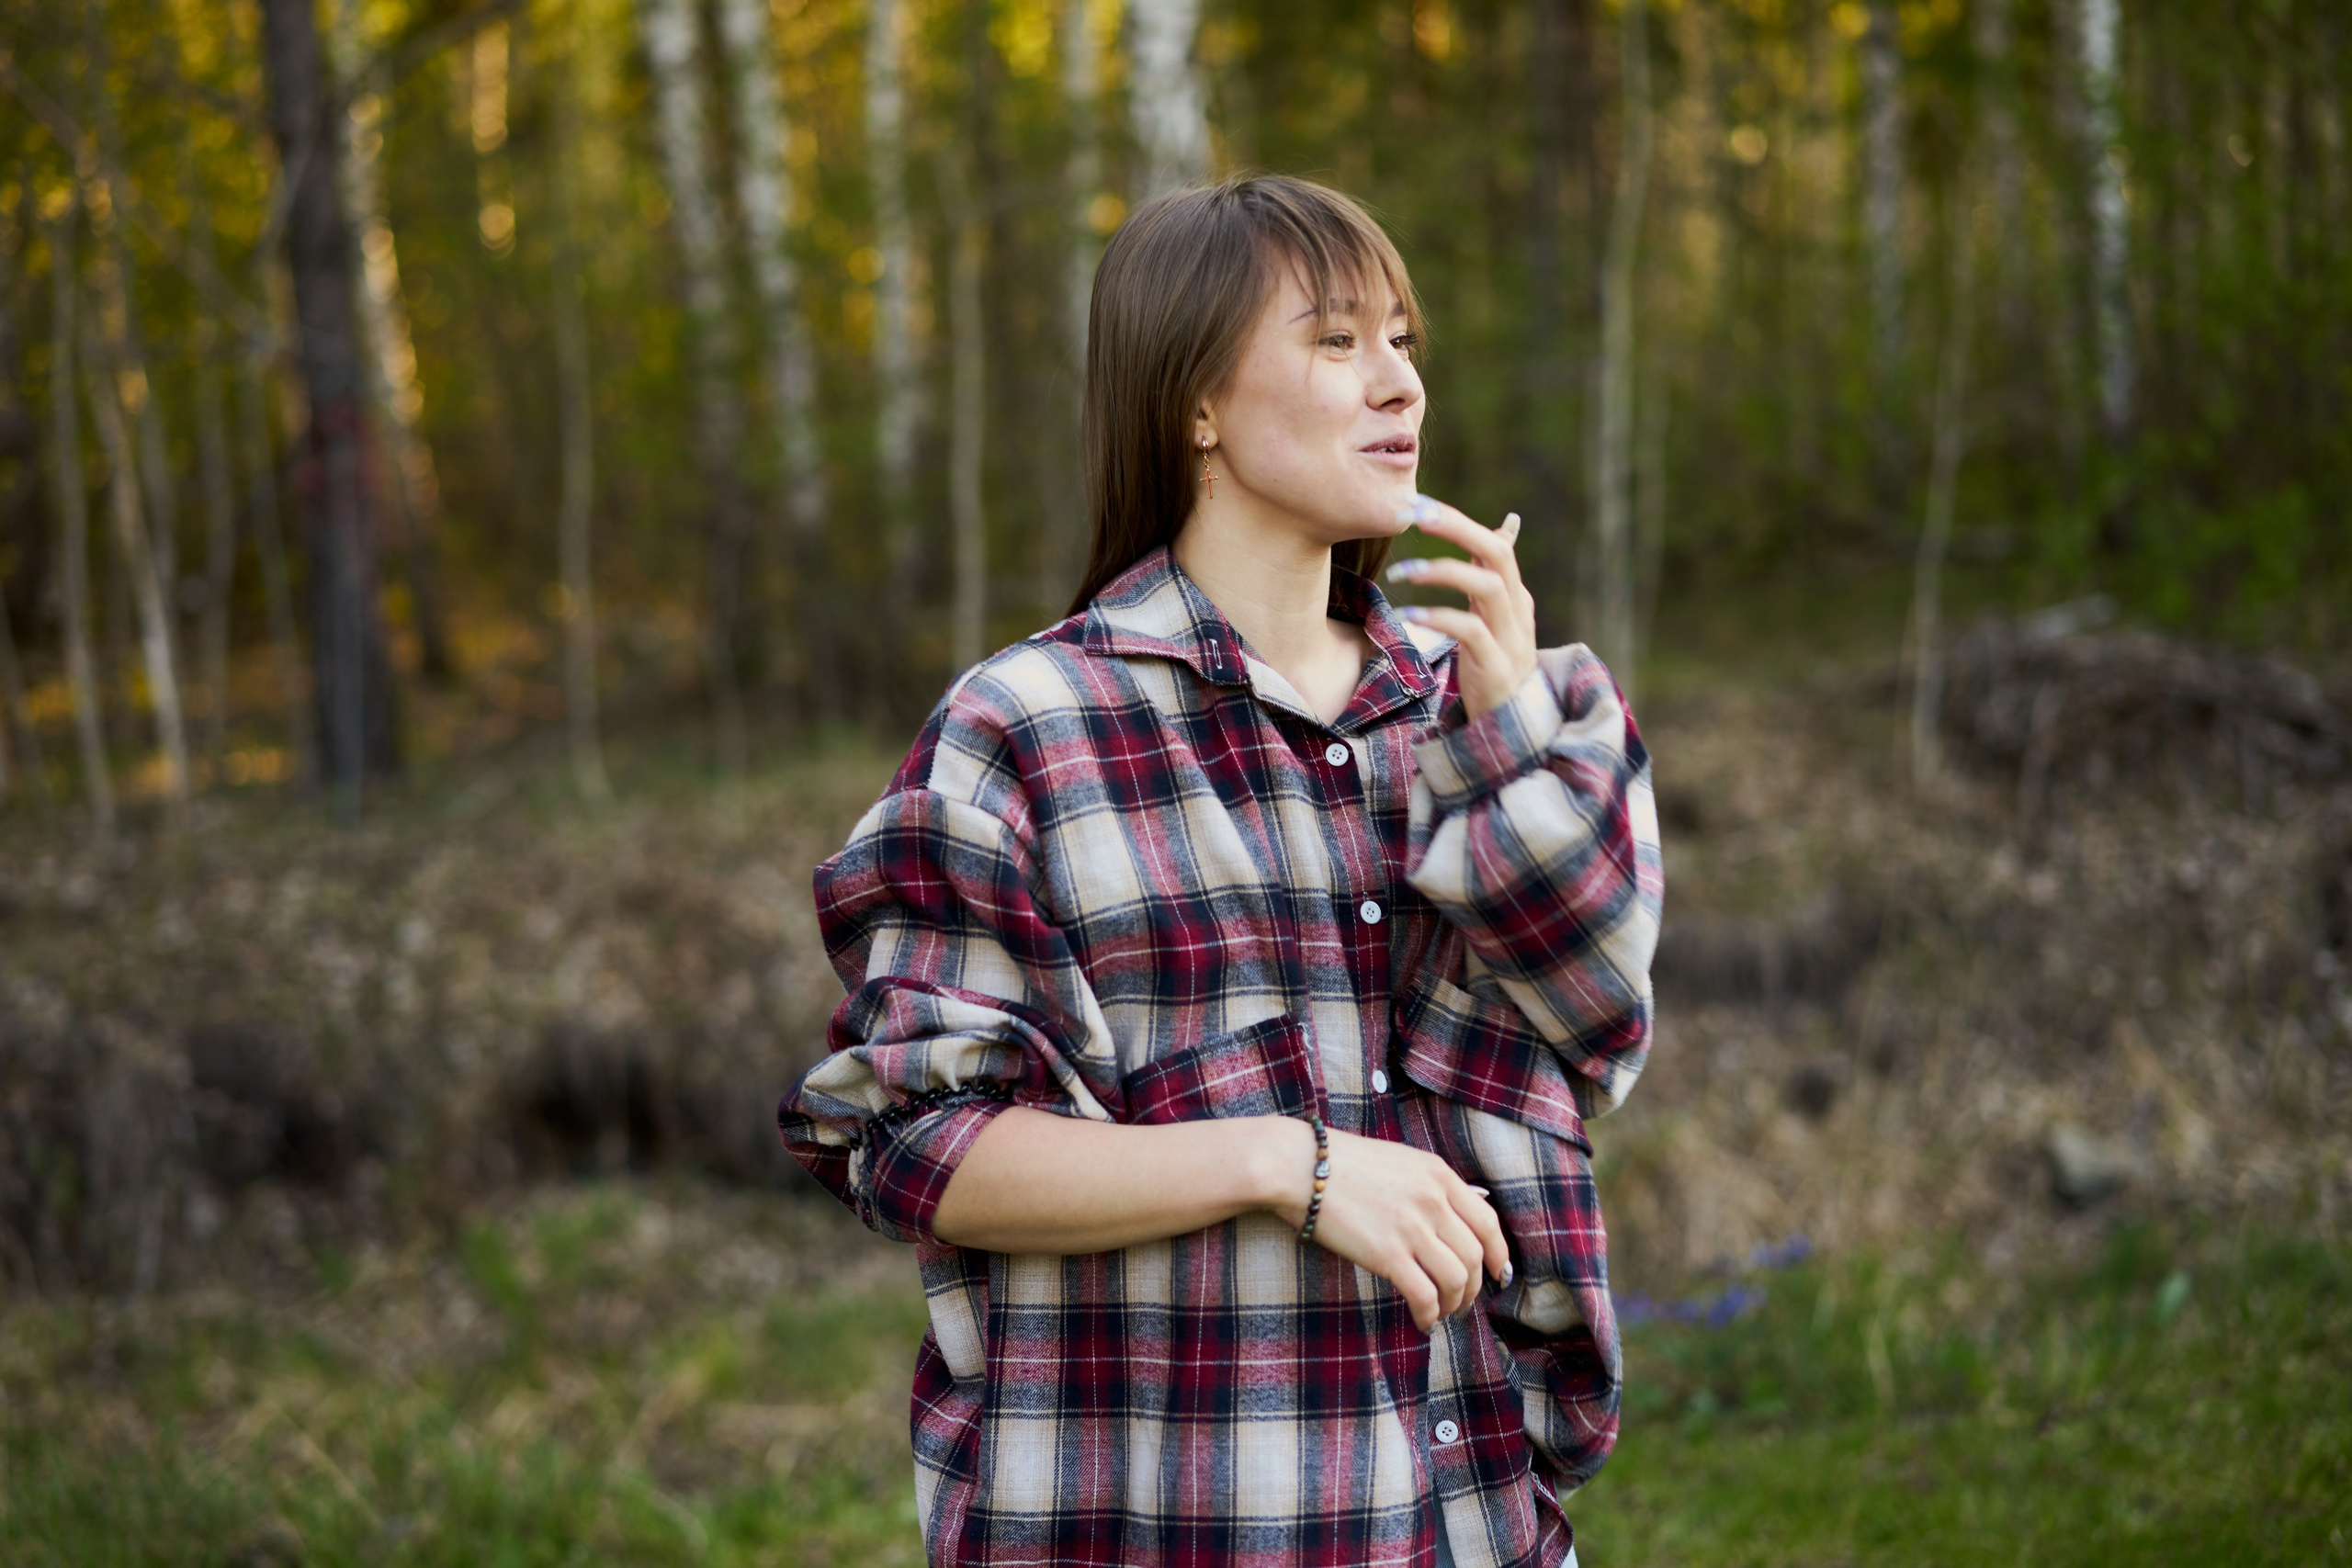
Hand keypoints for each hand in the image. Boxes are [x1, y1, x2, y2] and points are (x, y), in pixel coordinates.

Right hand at [1270, 1121, 1510, 1331]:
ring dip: (1454, 1304)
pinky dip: (1430, 1315)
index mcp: (1439, 1174)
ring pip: (1457, 1279)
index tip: (1498, 1273)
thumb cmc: (1342, 1163)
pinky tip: (1422, 1321)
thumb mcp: (1400, 1161)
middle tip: (1463, 1302)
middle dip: (1475, 1287)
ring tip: (1441, 1313)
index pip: (1487, 1222)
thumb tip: (1457, 1216)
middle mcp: (1433, 1200)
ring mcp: (1412, 1227)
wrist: (1301, 1165)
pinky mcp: (1388, 1254)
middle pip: (1475, 1256)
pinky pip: (1425, 1295)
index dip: (1498, 1254)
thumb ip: (1430, 1186)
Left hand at [1384, 497, 1539, 720]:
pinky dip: (1439, 618)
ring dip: (1443, 572)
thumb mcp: (1497, 612)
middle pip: (1497, 553)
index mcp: (1515, 594)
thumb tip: (1508, 523)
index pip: (1494, 543)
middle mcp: (1518, 610)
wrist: (1511, 725)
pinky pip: (1471, 632)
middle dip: (1456, 528)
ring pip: (1488, 587)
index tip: (1417, 504)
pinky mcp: (1496, 667)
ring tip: (1403, 571)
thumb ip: (1493, 571)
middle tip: (1413, 514)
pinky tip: (1408, 613)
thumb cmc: (1496, 661)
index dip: (1458, 521)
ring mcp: (1511, 638)